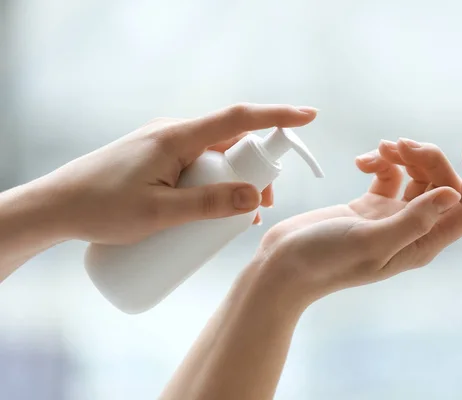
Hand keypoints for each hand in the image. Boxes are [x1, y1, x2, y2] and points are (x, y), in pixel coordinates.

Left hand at [37, 103, 317, 243]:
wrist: (55, 207)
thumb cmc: (101, 208)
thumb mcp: (159, 213)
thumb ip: (208, 205)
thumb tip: (254, 196)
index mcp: (176, 137)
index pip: (237, 119)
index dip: (276, 116)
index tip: (309, 116)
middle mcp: (173, 134)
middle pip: (230, 143)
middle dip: (255, 170)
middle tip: (260, 208)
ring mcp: (164, 147)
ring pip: (214, 158)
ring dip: (233, 181)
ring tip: (236, 220)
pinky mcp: (157, 161)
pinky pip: (196, 166)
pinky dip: (213, 183)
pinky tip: (211, 212)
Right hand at [256, 135, 461, 303]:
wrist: (284, 265)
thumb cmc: (326, 259)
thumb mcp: (373, 241)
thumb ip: (414, 219)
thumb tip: (454, 193)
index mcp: (422, 243)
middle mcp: (411, 229)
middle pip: (440, 183)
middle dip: (426, 157)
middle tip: (398, 145)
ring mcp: (389, 216)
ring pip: (415, 176)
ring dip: (403, 156)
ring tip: (380, 150)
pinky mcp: (367, 206)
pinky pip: (388, 175)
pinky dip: (380, 163)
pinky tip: (361, 163)